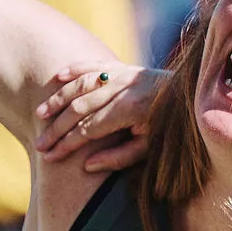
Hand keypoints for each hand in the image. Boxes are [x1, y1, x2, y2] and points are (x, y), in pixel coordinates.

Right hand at [33, 62, 164, 172]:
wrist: (191, 99)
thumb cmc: (171, 129)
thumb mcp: (150, 148)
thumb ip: (120, 158)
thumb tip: (87, 165)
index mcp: (131, 108)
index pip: (89, 128)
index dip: (67, 143)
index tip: (50, 156)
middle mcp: (125, 87)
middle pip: (80, 107)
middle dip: (57, 127)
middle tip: (40, 144)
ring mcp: (124, 74)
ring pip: (83, 83)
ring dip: (59, 99)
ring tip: (40, 115)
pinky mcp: (125, 67)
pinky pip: (94, 65)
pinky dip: (75, 69)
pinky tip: (58, 77)